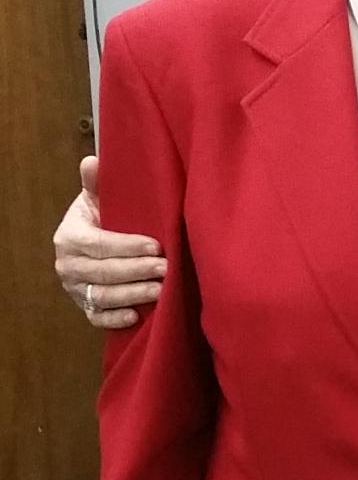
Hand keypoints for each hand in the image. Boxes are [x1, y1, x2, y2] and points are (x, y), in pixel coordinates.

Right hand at [54, 155, 163, 329]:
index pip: (99, 244)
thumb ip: (97, 184)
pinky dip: (114, 319)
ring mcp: (75, 289)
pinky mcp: (86, 307)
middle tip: (166, 268)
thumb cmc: (104, 218)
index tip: (156, 246)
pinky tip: (136, 316)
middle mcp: (68, 265)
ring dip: (132, 294)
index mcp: (70, 236)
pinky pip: (97, 318)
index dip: (127, 246)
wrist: (95, 242)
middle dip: (136, 270)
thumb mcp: (99, 199)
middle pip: (102, 272)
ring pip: (103, 296)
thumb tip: (93, 160)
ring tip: (161, 290)